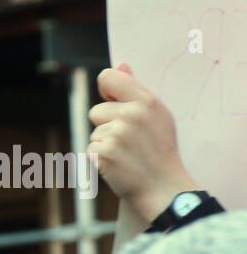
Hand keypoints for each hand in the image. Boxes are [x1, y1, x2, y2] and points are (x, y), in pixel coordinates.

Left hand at [88, 64, 197, 221]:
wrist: (162, 187)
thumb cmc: (159, 151)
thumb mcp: (156, 116)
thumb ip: (134, 90)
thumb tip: (120, 66)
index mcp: (146, 101)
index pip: (109, 77)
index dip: (106, 89)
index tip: (113, 102)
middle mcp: (132, 114)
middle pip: (96, 111)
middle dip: (106, 125)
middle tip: (128, 141)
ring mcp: (117, 133)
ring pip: (94, 132)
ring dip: (104, 144)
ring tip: (126, 154)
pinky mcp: (103, 152)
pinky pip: (90, 149)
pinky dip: (100, 159)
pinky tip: (118, 165)